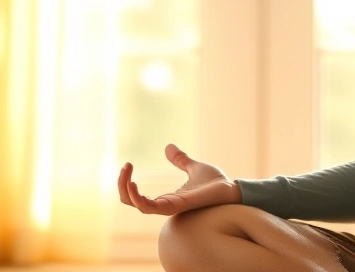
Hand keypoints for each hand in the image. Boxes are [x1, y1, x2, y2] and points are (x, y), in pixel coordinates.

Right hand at [118, 143, 241, 215]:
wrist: (232, 189)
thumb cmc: (216, 183)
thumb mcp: (194, 167)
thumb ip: (181, 160)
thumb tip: (169, 147)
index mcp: (166, 197)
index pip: (136, 197)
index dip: (126, 182)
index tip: (128, 164)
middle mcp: (164, 204)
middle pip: (131, 201)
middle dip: (122, 185)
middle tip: (126, 166)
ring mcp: (169, 206)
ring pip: (137, 205)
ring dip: (126, 189)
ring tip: (127, 172)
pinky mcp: (176, 205)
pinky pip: (150, 207)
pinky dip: (138, 197)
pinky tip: (134, 183)